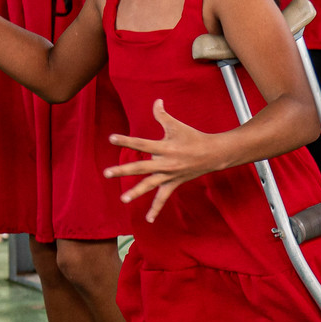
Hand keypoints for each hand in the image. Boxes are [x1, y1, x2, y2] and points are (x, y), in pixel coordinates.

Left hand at [105, 100, 227, 222]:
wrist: (213, 154)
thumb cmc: (193, 137)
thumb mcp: (177, 125)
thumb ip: (163, 115)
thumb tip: (156, 101)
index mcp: (165, 147)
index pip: (142, 144)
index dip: (126, 140)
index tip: (111, 138)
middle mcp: (166, 163)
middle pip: (141, 168)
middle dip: (123, 170)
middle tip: (107, 173)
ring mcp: (169, 175)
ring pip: (150, 185)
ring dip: (136, 192)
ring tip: (123, 199)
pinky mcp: (174, 183)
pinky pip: (163, 198)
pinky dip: (156, 209)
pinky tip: (148, 220)